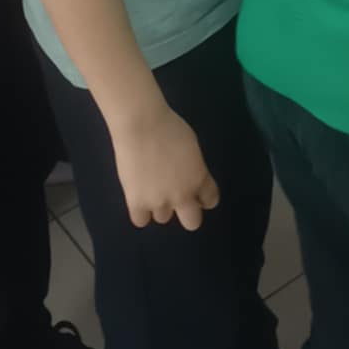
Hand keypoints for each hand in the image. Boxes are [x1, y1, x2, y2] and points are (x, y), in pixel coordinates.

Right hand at [112, 107, 219, 230]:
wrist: (142, 125)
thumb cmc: (168, 126)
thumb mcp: (192, 147)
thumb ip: (193, 168)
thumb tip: (188, 177)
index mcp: (199, 178)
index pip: (210, 200)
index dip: (203, 197)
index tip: (197, 193)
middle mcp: (183, 195)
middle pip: (192, 222)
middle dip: (187, 212)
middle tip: (176, 198)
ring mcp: (159, 202)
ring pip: (163, 218)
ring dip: (160, 206)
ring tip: (151, 187)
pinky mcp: (137, 203)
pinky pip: (141, 220)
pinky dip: (140, 211)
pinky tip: (138, 196)